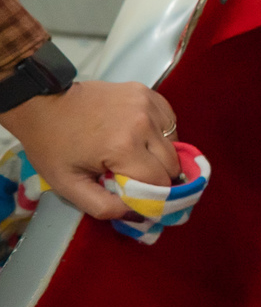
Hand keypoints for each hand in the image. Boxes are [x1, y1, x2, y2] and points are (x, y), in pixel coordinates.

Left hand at [0, 81, 180, 219]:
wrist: (41, 103)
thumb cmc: (52, 146)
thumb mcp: (69, 186)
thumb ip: (105, 207)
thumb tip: (141, 215)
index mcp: (124, 147)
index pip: (160, 182)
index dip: (153, 194)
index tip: (139, 195)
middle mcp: (142, 123)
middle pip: (172, 163)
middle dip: (159, 175)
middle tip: (137, 177)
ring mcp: (146, 104)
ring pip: (174, 142)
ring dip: (161, 154)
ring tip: (138, 155)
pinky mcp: (146, 92)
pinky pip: (169, 121)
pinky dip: (161, 133)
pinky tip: (141, 136)